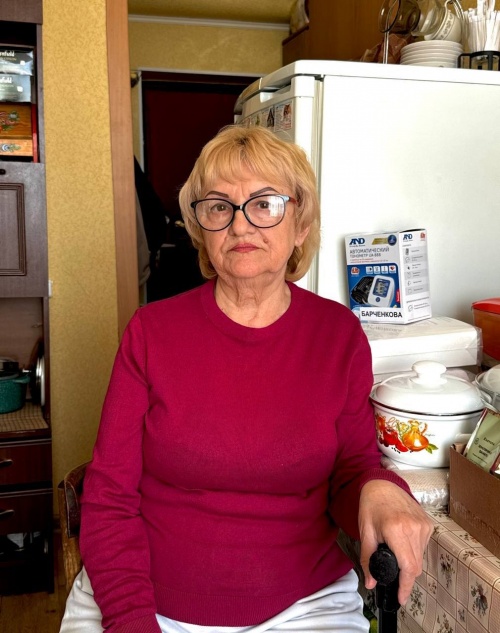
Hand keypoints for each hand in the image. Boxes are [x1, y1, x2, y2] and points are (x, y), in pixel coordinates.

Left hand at [358, 480, 432, 604]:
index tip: (400, 598)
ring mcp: (423, 525)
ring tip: (395, 552)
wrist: (383, 484)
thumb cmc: (371, 506)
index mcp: (396, 530)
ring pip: (420, 557)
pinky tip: (402, 543)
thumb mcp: (365, 532)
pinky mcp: (428, 523)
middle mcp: (414, 528)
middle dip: (405, 577)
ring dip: (409, 563)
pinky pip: (423, 546)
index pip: (408, 567)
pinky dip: (413, 551)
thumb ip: (367, 559)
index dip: (405, 586)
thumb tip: (371, 583)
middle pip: (415, 566)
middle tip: (393, 578)